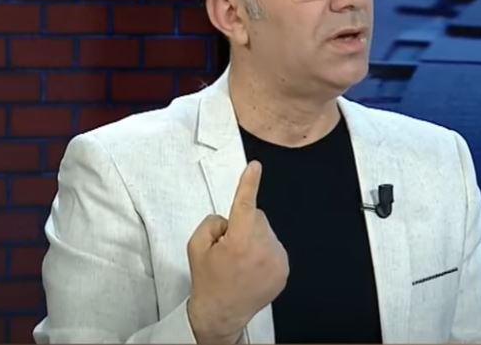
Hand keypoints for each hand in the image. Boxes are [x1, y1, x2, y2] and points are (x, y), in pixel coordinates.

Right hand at [186, 161, 288, 343]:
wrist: (221, 313)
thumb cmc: (208, 281)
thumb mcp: (197, 246)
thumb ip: (213, 223)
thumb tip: (231, 218)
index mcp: (240, 242)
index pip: (246, 204)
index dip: (249, 183)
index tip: (255, 167)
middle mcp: (263, 250)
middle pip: (257, 217)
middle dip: (243, 226)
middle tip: (228, 249)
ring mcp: (277, 261)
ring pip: (266, 231)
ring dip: (254, 239)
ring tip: (239, 262)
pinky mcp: (284, 269)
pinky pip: (274, 246)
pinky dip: (263, 251)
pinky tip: (251, 267)